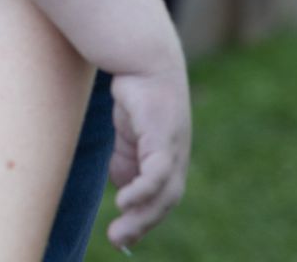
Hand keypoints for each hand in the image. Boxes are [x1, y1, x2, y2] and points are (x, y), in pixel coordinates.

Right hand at [106, 65, 191, 248]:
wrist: (141, 57)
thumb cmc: (136, 93)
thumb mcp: (129, 133)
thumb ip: (127, 159)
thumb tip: (124, 188)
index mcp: (171, 155)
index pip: (165, 194)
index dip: (146, 215)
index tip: (124, 233)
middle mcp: (178, 153)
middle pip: (168, 199)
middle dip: (144, 223)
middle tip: (118, 240)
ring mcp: (174, 145)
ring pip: (165, 192)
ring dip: (142, 215)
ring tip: (118, 231)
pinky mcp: (163, 136)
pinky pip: (157, 173)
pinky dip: (142, 191)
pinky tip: (123, 201)